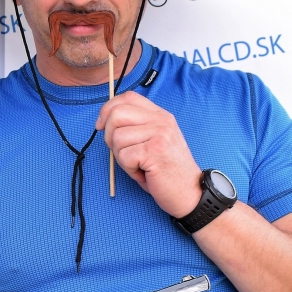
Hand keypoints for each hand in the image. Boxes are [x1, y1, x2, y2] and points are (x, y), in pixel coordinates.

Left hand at [96, 90, 201, 217]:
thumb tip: (105, 121)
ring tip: (139, 165)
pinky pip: (124, 156)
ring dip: (121, 157)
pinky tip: (143, 173)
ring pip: (117, 138)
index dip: (108, 109)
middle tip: (123, 152)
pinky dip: (129, 170)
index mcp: (160, 116)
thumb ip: (136, 127)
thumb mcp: (154, 141)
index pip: (128, 98)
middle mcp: (161, 121)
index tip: (101, 125)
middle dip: (109, 135)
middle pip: (117, 114)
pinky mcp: (154, 151)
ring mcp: (159, 134)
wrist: (190, 193)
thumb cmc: (167, 171)